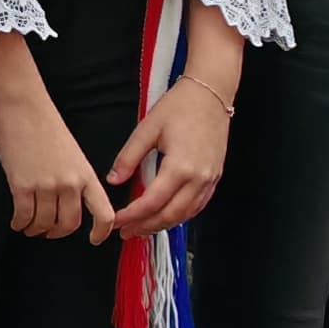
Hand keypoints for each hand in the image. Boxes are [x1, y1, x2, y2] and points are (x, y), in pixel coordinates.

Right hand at [0, 87, 116, 241]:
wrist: (22, 106)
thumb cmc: (43, 123)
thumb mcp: (71, 152)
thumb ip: (75, 176)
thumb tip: (69, 198)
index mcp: (86, 174)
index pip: (104, 212)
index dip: (101, 232)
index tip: (95, 239)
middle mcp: (70, 183)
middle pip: (69, 224)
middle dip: (57, 233)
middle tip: (48, 232)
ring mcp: (46, 185)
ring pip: (44, 223)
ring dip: (35, 229)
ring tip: (29, 227)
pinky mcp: (22, 185)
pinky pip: (24, 216)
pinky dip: (20, 223)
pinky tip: (17, 222)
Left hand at [107, 77, 231, 236]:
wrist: (210, 94)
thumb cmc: (179, 107)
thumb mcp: (146, 129)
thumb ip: (129, 157)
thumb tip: (113, 179)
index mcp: (180, 167)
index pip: (152, 202)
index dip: (133, 215)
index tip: (116, 221)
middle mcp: (198, 178)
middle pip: (171, 214)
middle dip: (147, 226)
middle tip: (126, 233)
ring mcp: (210, 179)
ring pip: (186, 213)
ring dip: (164, 224)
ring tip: (142, 228)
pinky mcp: (215, 177)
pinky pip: (198, 205)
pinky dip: (181, 215)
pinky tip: (167, 216)